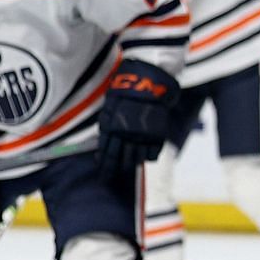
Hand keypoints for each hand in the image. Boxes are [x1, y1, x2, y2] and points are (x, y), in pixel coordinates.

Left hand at [97, 60, 177, 175]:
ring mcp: (143, 136)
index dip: (104, 166)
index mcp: (112, 128)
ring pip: (136, 158)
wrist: (148, 81)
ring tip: (127, 168)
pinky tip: (144, 158)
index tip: (103, 175)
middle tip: (111, 178)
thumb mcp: (110, 105)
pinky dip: (148, 157)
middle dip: (114, 169)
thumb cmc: (125, 90)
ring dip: (130, 164)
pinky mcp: (157, 134)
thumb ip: (107, 124)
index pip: (107, 153)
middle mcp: (127, 135)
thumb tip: (102, 143)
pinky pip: (153, 153)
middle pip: (120, 159)